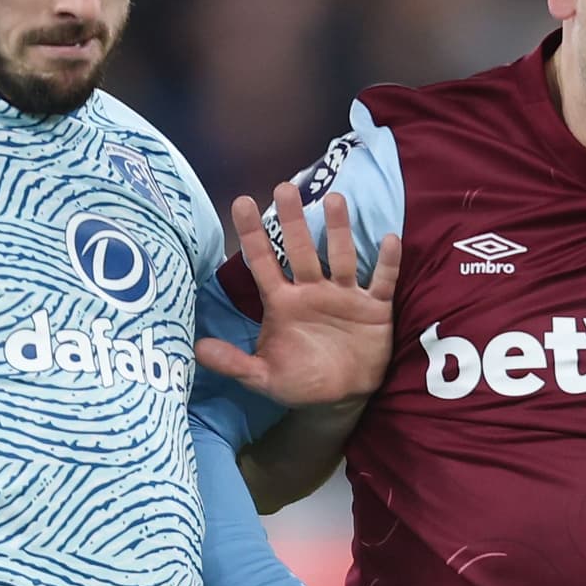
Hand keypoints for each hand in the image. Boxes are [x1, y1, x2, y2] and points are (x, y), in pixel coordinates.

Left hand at [196, 182, 402, 408]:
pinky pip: (381, 281)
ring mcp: (344, 295)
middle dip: (292, 220)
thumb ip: (233, 363)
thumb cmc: (300, 380)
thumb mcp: (263, 377)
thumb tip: (196, 350)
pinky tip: (389, 239)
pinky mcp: (374, 308)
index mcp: (283, 302)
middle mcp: (312, 290)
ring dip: (338, 230)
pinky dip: (387, 262)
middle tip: (284, 189)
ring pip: (341, 256)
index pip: (263, 262)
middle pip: (300, 249)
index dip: (252, 234)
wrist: (342, 396)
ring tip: (335, 199)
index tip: (241, 201)